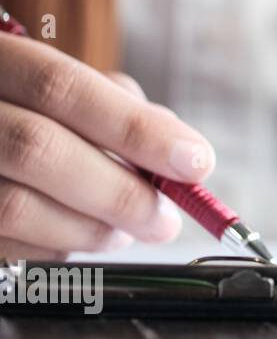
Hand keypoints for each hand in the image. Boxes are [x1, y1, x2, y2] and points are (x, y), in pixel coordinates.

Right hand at [0, 36, 213, 259]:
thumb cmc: (26, 111)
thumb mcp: (61, 88)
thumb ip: (117, 108)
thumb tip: (181, 152)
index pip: (62, 88)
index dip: (135, 129)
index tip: (196, 162)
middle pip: (38, 149)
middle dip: (119, 192)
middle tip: (165, 220)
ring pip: (15, 206)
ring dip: (89, 229)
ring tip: (124, 232)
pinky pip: (4, 249)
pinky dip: (53, 250)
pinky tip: (74, 240)